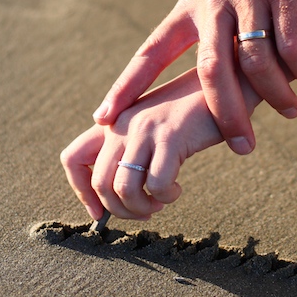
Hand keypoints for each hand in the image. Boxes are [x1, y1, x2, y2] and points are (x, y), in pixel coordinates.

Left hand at [61, 69, 225, 219]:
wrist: (225, 83)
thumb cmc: (192, 111)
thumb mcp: (152, 124)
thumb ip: (131, 147)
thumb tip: (119, 194)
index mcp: (113, 120)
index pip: (72, 158)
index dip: (81, 191)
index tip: (99, 212)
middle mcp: (122, 123)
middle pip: (98, 183)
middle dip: (117, 210)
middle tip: (142, 212)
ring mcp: (145, 128)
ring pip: (122, 188)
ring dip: (140, 208)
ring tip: (158, 203)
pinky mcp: (171, 136)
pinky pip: (156, 184)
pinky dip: (165, 197)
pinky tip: (175, 189)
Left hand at [93, 0, 296, 152]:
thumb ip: (206, 20)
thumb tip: (206, 64)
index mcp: (190, 4)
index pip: (151, 52)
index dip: (126, 87)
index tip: (103, 118)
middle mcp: (213, 1)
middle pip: (209, 71)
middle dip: (224, 114)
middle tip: (240, 146)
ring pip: (254, 60)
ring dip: (275, 93)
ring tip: (291, 111)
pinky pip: (292, 40)